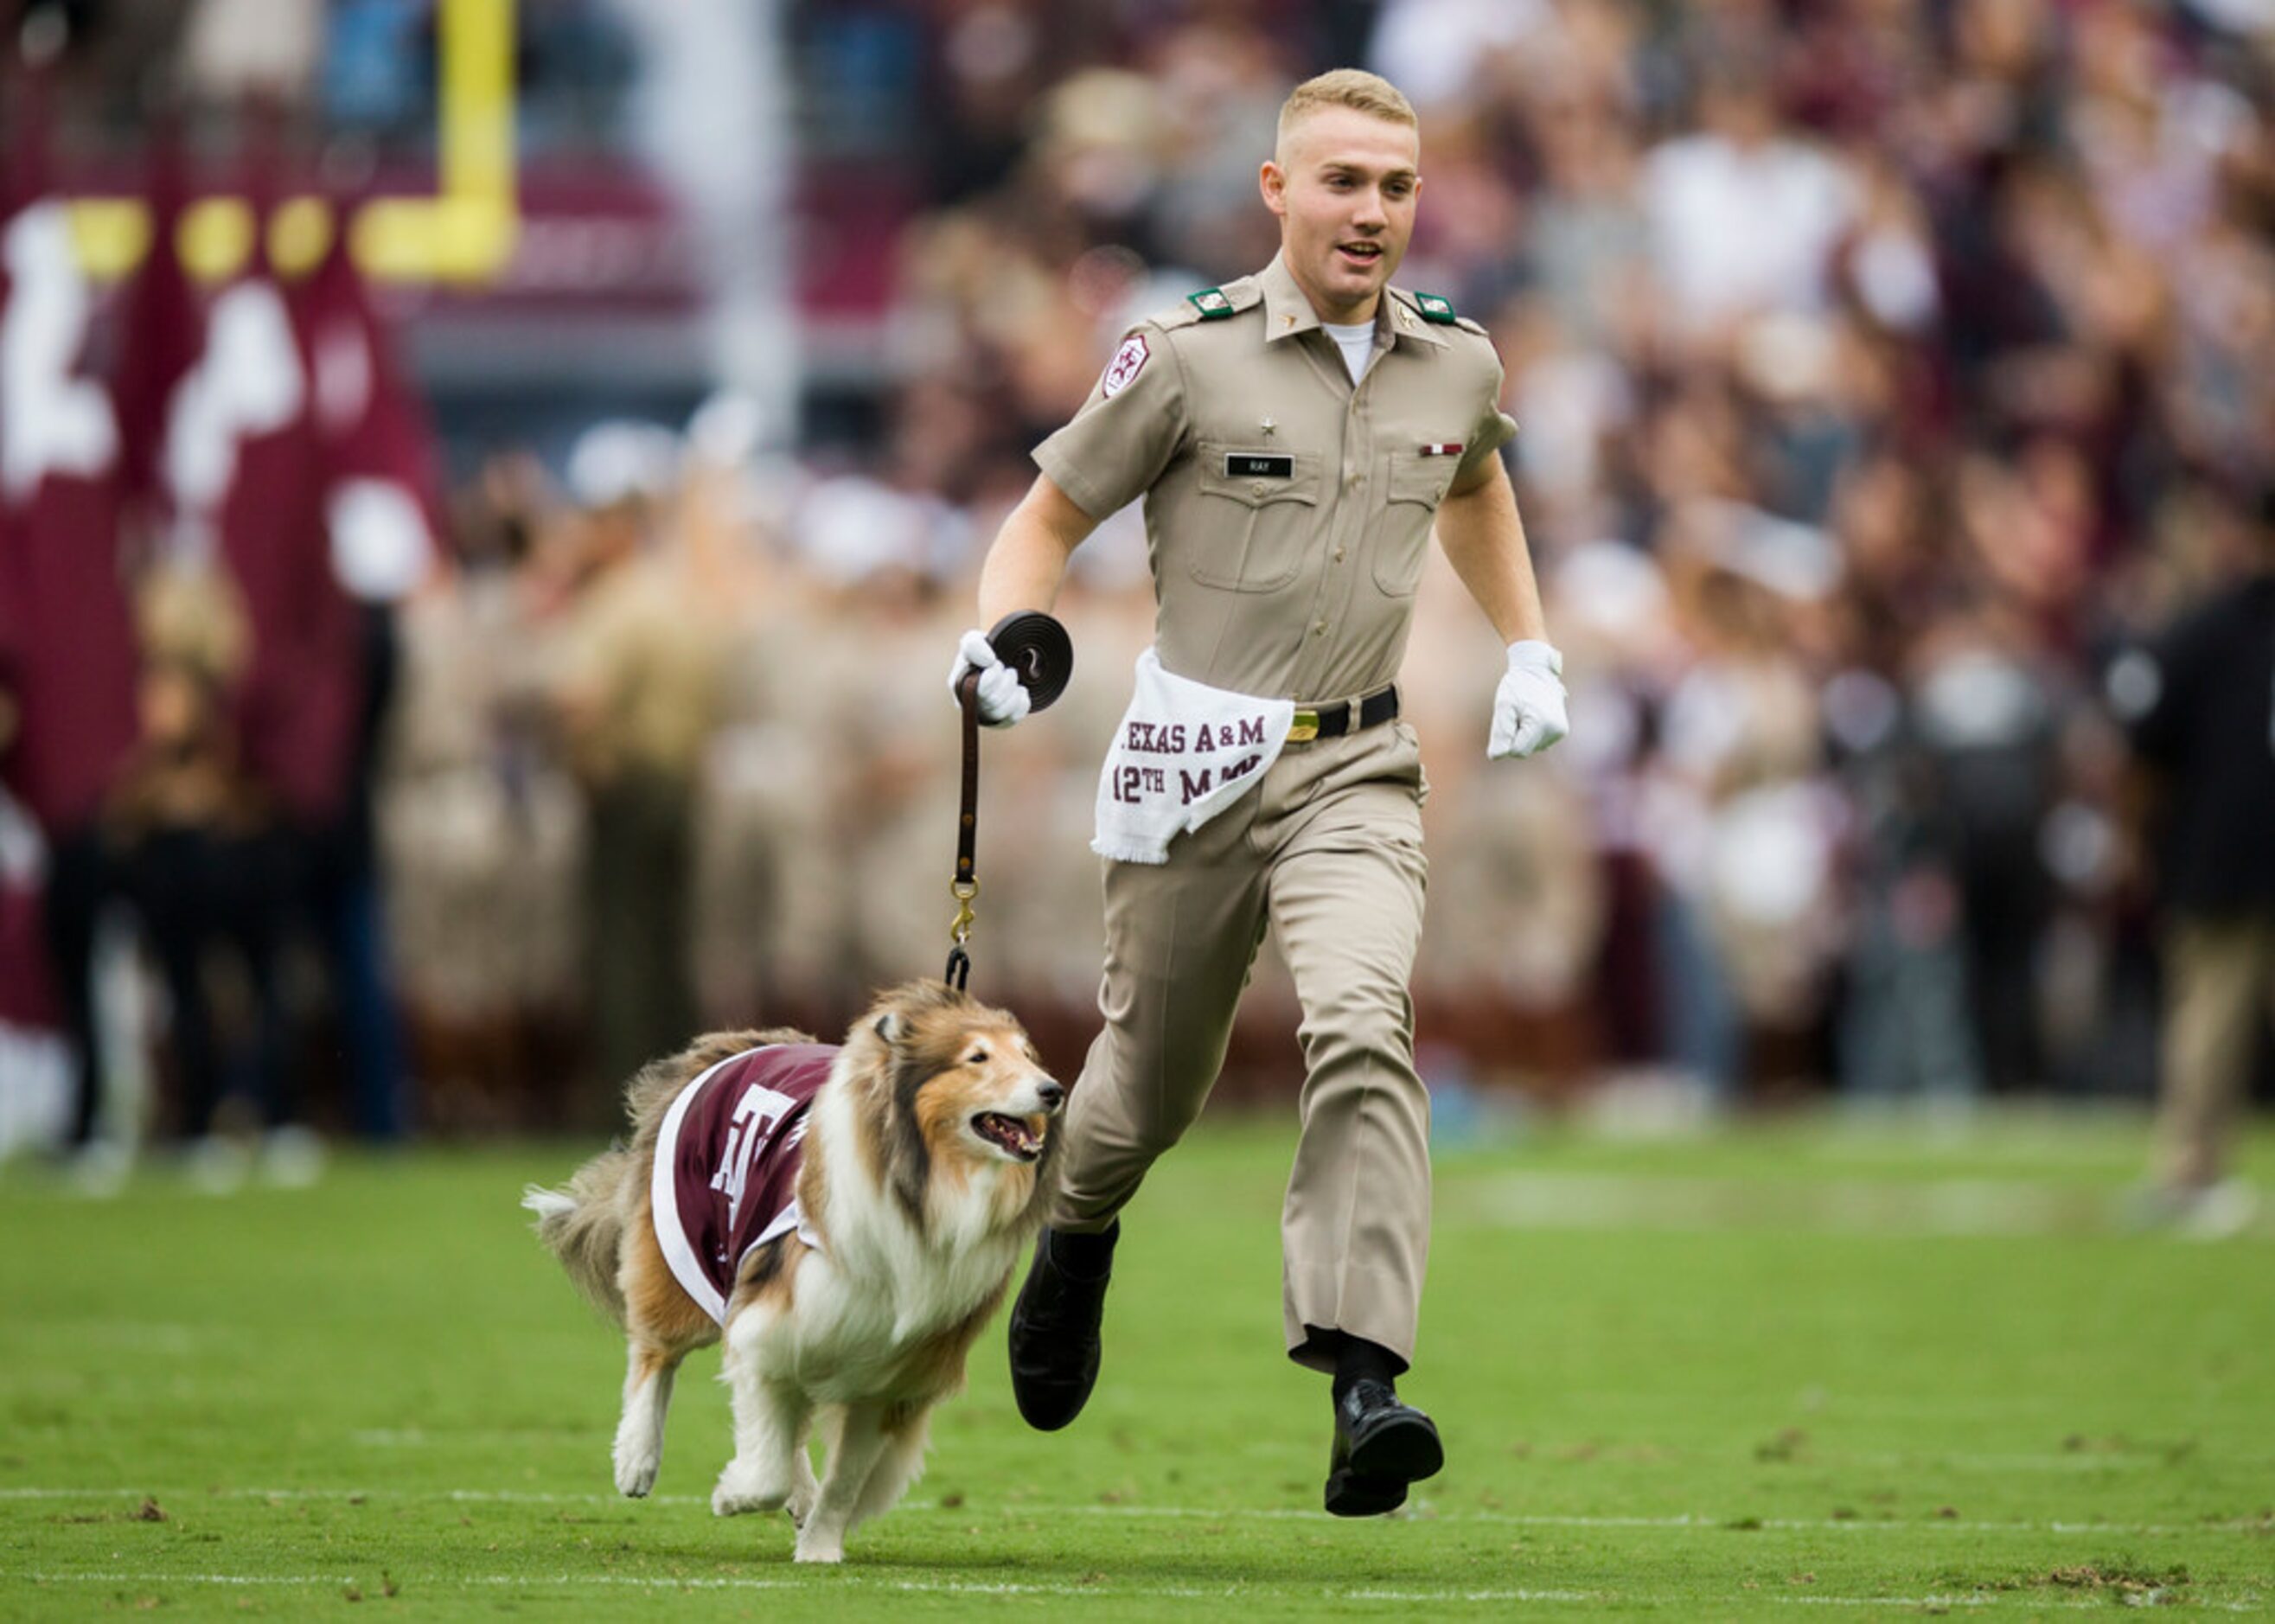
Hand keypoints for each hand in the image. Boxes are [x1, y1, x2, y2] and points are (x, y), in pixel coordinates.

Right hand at [947, 628, 1030, 727]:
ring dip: (1014, 692)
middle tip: (1008, 670)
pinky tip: (1020, 691)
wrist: (999, 657)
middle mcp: (969, 704)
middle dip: (1006, 681)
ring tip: (1015, 680)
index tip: (997, 662)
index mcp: (958, 685)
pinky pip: (1013, 718)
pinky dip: (1021, 703)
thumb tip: (989, 661)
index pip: (979, 689)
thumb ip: (974, 645)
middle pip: (993, 701)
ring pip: (1002, 712)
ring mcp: (984, 714)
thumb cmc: (983, 649)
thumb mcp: (973, 639)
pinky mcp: (1000, 721)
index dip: (994, 675)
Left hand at [1488, 640, 1567, 759]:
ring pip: (1532, 747)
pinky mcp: (1562, 731)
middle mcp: (1556, 731)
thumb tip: (1496, 756)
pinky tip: (1533, 715)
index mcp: (1541, 724)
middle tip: (1517, 714)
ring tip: (1526, 712)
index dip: (1507, 739)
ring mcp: (1560, 732)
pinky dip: (1532, 733)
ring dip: (1523, 734)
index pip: (1517, 751)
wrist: (1537, 671)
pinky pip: (1539, 742)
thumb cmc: (1517, 687)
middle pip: (1525, 751)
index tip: (1509, 719)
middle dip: (1515, 736)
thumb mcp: (1504, 706)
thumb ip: (1500, 732)